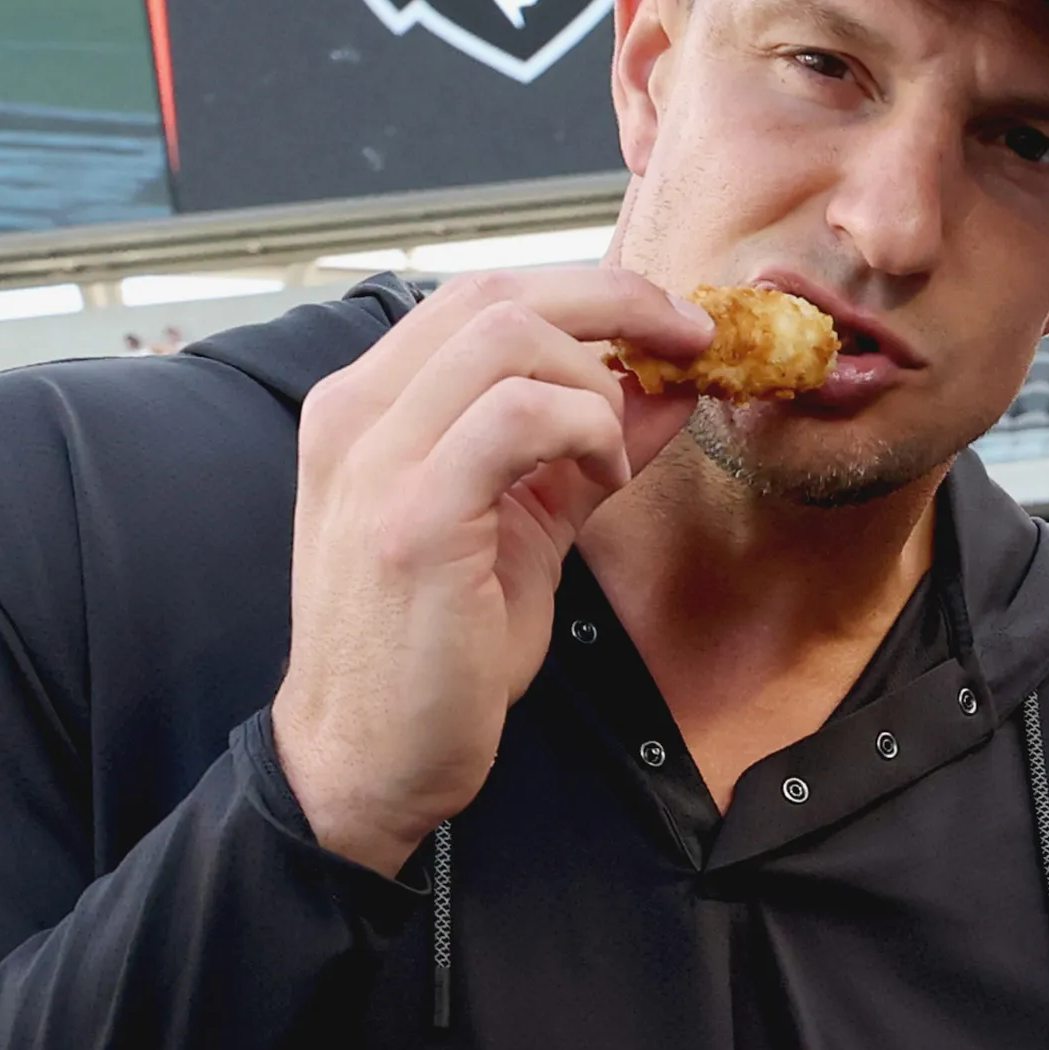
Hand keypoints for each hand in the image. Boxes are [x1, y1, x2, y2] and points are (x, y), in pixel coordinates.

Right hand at [271, 266, 712, 875]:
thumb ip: (583, 450)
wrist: (368, 759)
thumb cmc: (437, 651)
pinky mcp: (412, 516)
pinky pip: (516, 415)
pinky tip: (601, 473)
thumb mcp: (524, 526)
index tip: (669, 322)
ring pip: (506, 334)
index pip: (481, 294)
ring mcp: (375, 459)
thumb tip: (666, 386)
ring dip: (597, 378)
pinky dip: (582, 426)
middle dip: (615, 299)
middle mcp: (356, 412)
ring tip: (618, 450)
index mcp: (369, 404)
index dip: (589, 290)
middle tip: (691, 339)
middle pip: (496, 291)